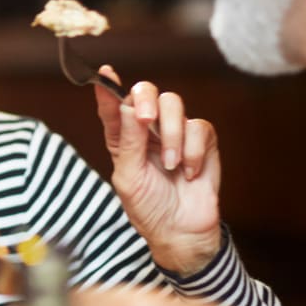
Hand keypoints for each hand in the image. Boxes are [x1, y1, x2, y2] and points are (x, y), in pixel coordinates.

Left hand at [94, 66, 221, 274]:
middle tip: (147, 120)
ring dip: (172, 134)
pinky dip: (193, 151)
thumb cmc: (149, 207)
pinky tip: (188, 172)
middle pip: (146, 92)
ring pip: (173, 103)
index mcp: (123, 137)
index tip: (104, 73)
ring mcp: (175, 132)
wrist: (182, 231)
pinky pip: (198, 127)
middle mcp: (147, 130)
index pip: (113, 106)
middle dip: (146, 100)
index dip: (107, 87)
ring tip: (170, 165)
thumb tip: (128, 107)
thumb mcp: (130, 178)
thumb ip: (129, 141)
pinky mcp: (201, 140)